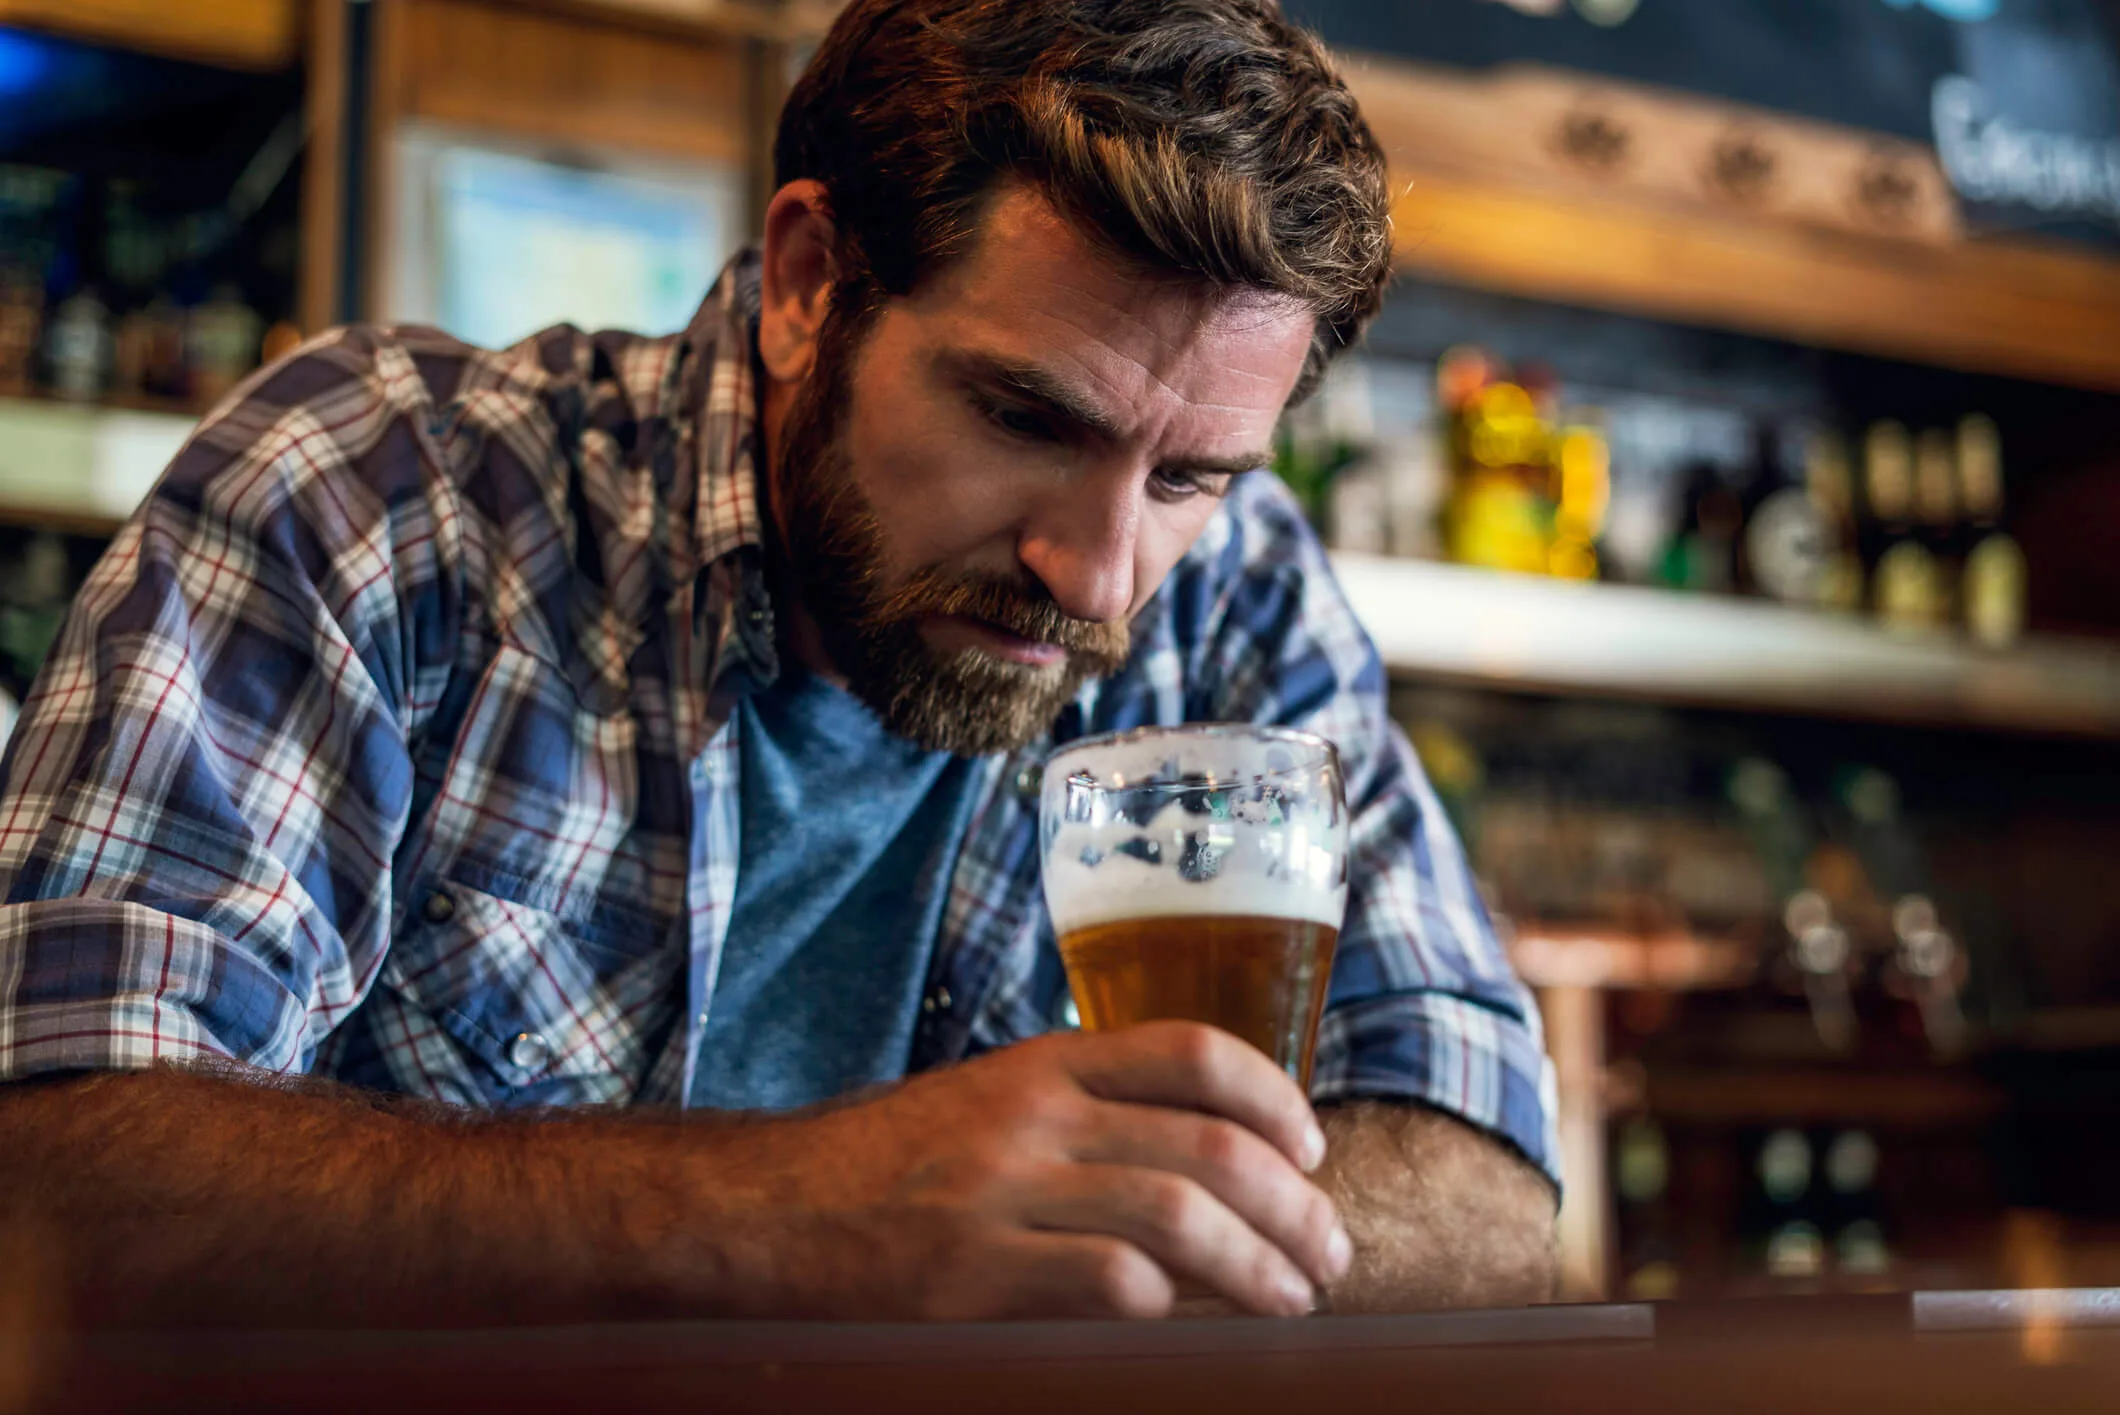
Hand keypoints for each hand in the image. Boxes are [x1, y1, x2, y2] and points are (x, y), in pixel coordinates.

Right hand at [707, 1022, 1351, 1319]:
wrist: (759, 1211)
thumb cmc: (882, 1165)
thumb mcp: (986, 1107)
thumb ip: (1081, 1118)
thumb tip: (1204, 1162)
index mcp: (1042, 1065)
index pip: (1192, 1051)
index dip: (1275, 1099)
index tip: (1312, 1148)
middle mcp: (1032, 1115)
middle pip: (1209, 1146)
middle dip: (1294, 1207)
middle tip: (1330, 1253)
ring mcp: (1001, 1192)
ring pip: (1177, 1215)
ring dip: (1258, 1264)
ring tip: (1293, 1299)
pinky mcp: (970, 1274)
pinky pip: (1106, 1283)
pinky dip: (1167, 1305)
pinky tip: (1187, 1325)